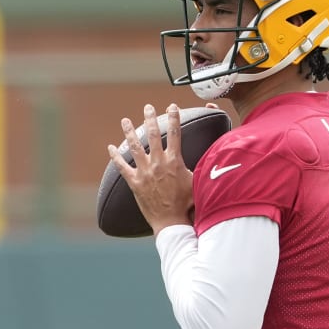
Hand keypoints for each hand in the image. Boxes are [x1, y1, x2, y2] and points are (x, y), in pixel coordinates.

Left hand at [108, 103, 193, 231]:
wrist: (171, 222)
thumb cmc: (187, 205)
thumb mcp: (197, 182)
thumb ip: (202, 168)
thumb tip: (217, 158)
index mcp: (174, 161)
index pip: (175, 133)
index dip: (174, 118)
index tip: (172, 106)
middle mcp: (158, 163)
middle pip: (153, 135)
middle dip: (150, 118)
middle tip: (148, 107)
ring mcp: (144, 172)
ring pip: (135, 147)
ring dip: (129, 132)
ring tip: (125, 120)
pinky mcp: (135, 183)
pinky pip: (122, 167)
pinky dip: (115, 157)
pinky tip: (110, 147)